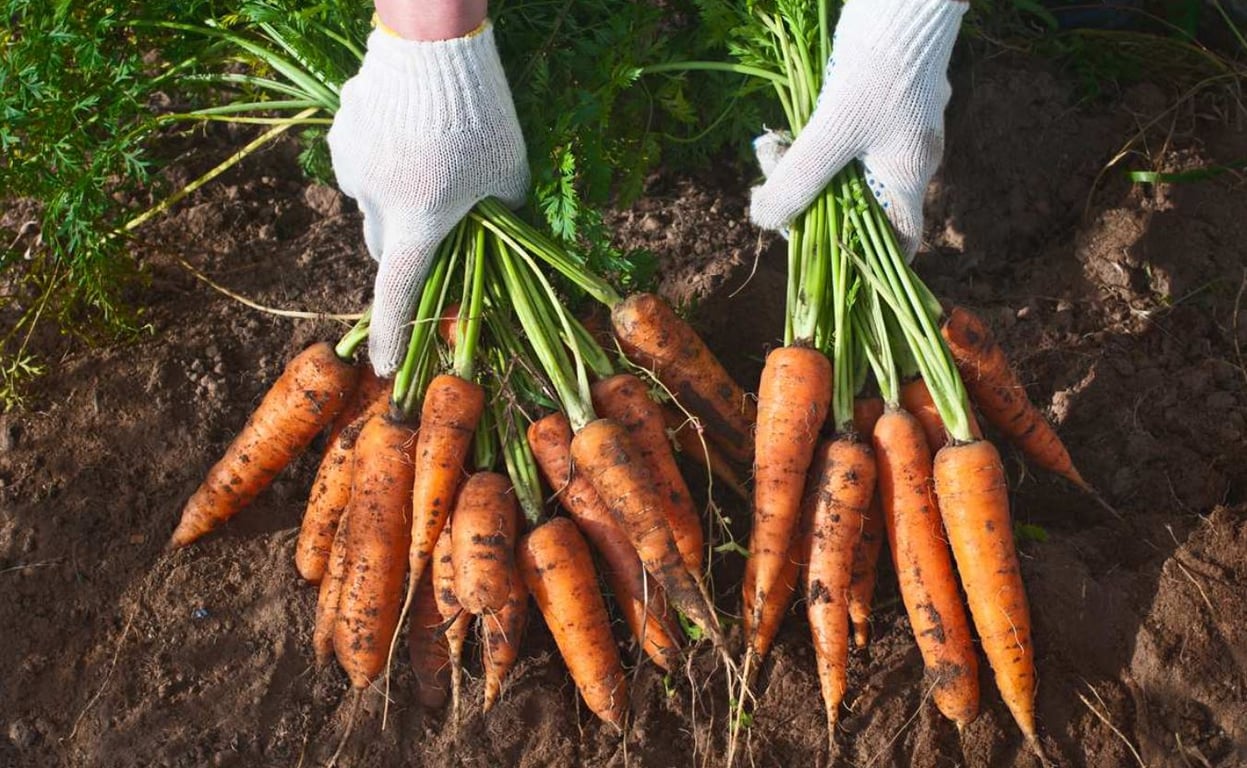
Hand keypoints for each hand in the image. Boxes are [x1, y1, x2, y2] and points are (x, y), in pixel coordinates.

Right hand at [328, 22, 528, 375]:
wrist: (434, 47)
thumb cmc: (483, 116)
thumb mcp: (509, 175)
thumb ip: (501, 214)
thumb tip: (495, 231)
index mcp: (417, 224)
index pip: (398, 295)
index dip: (391, 336)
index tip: (382, 369)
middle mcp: (375, 204)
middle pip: (387, 247)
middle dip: (410, 246)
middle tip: (441, 224)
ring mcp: (352, 167)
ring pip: (373, 202)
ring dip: (398, 198)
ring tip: (432, 158)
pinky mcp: (341, 134)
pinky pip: (362, 162)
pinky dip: (383, 161)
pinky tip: (410, 131)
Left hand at [749, 0, 966, 257]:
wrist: (901, 2)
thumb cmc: (878, 70)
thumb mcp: (831, 132)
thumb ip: (799, 180)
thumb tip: (763, 221)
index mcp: (908, 177)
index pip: (899, 242)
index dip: (865, 263)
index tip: (822, 263)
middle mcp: (905, 160)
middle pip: (857, 207)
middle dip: (811, 206)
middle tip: (772, 195)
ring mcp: (891, 132)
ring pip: (841, 170)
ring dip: (802, 170)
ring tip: (771, 153)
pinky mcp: (873, 105)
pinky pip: (837, 140)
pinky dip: (809, 142)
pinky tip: (782, 133)